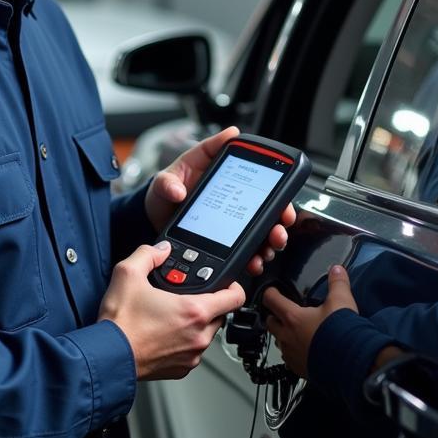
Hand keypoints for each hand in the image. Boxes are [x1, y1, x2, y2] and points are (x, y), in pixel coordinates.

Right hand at [98, 241, 246, 379]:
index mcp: (194, 311)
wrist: (107, 356)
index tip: (226, 283)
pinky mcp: (182, 369)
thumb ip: (148, 254)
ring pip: (207, 334)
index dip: (233, 286)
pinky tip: (164, 333)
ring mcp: (192, 355)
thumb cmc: (120, 323)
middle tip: (185, 297)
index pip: (236, 297)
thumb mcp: (128, 274)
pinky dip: (184, 342)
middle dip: (207, 304)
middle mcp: (199, 336)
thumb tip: (161, 250)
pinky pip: (192, 351)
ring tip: (170, 316)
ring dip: (195, 324)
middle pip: (220, 315)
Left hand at [144, 126, 296, 274]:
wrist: (155, 216)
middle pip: (266, 207)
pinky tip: (253, 262)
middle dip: (279, 221)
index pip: (256, 177)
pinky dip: (252, 257)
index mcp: (223, 175)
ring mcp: (231, 220)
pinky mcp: (225, 239)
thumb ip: (169, 181)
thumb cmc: (164, 191)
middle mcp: (233, 198)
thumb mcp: (165, 179)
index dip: (275, 187)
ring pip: (261, 230)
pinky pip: (245, 248)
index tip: (281, 200)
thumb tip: (180, 186)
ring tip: (267, 250)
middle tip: (278, 231)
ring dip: (269, 241)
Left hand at [262, 265, 357, 377]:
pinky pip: (290, 359)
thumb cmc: (341, 332)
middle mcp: (287, 336)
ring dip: (284, 336)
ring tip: (296, 332)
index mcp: (292, 317)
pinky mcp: (299, 369)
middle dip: (275, 316)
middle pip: (270, 323)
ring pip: (279, 342)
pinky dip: (294, 353)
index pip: (271, 300)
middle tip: (284, 312)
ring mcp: (291, 354)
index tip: (272, 291)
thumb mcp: (341, 301)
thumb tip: (337, 269)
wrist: (351, 363)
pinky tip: (306, 350)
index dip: (270, 293)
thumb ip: (337, 283)